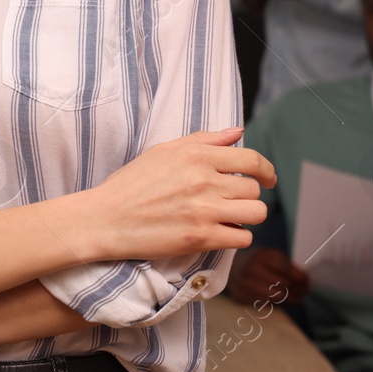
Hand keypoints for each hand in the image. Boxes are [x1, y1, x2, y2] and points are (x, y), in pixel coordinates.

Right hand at [74, 127, 274, 262]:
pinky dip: (234, 237)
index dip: (266, 171)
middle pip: (254, 190)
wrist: (105, 218)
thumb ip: (204, 140)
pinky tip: (217, 232)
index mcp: (196, 156)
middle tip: (229, 202)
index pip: (252, 160)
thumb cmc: (131, 184)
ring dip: (245, 217)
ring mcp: (204, 211)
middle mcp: (203, 181)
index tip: (267, 179)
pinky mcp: (201, 238)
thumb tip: (238, 133)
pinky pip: (242, 238)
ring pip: (255, 214)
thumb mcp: (164, 151)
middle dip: (246, 197)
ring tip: (227, 217)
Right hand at [226, 245, 308, 305]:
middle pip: (283, 284)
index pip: (286, 269)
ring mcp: (243, 282)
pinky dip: (276, 303)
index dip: (300, 277)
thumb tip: (304, 280)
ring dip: (289, 299)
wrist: (230, 269)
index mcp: (261, 254)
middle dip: (298, 289)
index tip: (305, 280)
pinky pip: (266, 304)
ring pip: (276, 296)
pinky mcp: (240, 295)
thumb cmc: (257, 263)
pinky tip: (279, 299)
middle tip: (303, 291)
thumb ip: (287, 265)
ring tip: (295, 298)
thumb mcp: (270, 256)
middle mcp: (250, 267)